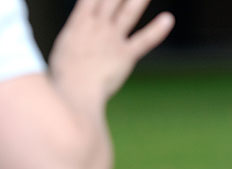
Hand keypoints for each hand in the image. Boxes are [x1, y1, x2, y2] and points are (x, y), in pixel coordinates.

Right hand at [49, 0, 174, 101]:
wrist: (73, 92)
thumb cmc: (63, 79)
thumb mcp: (64, 51)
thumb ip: (75, 39)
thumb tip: (77, 39)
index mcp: (78, 24)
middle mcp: (96, 27)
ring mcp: (112, 40)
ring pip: (129, 12)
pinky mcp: (125, 55)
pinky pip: (144, 40)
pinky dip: (157, 30)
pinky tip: (168, 19)